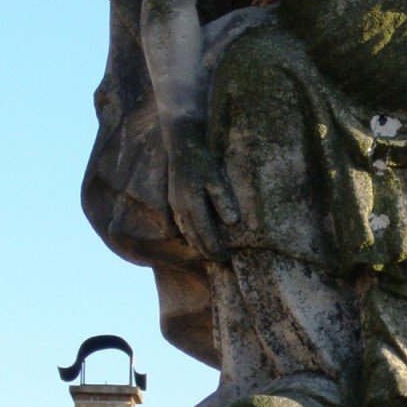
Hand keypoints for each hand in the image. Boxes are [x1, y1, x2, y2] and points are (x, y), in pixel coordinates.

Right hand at [166, 117, 239, 259]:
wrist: (182, 145)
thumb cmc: (202, 161)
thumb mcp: (216, 178)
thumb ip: (223, 200)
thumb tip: (233, 223)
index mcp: (192, 204)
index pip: (205, 234)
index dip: (216, 248)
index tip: (227, 257)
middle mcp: (181, 208)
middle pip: (194, 237)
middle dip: (207, 251)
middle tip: (221, 261)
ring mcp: (175, 205)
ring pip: (186, 232)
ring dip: (197, 245)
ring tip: (209, 253)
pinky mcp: (173, 201)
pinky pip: (179, 225)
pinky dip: (187, 235)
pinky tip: (193, 240)